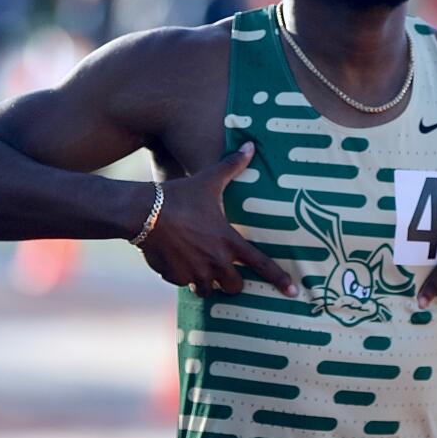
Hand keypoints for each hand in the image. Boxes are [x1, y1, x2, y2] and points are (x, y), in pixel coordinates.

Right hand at [137, 143, 296, 298]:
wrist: (143, 212)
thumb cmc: (180, 195)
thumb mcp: (209, 180)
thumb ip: (232, 166)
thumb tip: (251, 145)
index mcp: (228, 242)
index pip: (262, 265)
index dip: (279, 279)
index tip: (293, 292)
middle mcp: (215, 262)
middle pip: (235, 287)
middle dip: (233, 282)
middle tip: (227, 271)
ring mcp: (194, 273)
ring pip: (208, 291)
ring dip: (207, 283)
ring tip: (200, 268)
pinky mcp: (174, 278)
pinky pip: (183, 283)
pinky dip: (182, 276)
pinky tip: (176, 260)